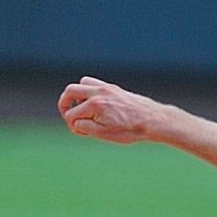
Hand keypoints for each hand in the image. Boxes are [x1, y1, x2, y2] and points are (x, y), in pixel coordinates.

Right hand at [58, 76, 172, 143]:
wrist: (152, 120)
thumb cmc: (130, 130)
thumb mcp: (105, 134)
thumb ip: (85, 127)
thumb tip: (74, 122)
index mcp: (94, 105)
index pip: (72, 114)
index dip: (73, 126)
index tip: (81, 132)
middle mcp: (98, 92)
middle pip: (70, 91)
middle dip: (64, 104)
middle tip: (67, 115)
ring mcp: (106, 88)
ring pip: (81, 84)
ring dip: (76, 95)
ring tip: (79, 108)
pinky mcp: (113, 87)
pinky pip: (93, 83)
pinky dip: (88, 91)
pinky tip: (93, 103)